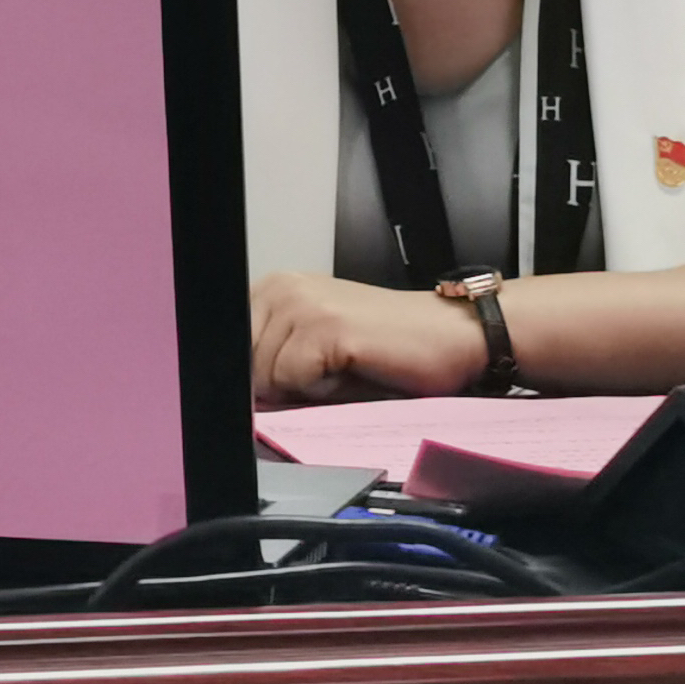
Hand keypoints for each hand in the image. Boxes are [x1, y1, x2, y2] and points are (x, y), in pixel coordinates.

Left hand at [250, 269, 488, 405]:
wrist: (452, 336)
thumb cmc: (390, 349)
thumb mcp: (318, 347)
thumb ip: (275, 359)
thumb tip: (242, 396)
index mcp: (275, 288)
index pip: (232, 347)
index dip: (257, 377)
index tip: (291, 380)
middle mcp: (282, 287)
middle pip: (245, 366)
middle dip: (282, 387)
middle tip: (332, 372)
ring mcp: (301, 304)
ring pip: (266, 377)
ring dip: (306, 390)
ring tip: (346, 369)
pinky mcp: (324, 327)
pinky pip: (293, 381)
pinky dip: (323, 392)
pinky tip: (355, 370)